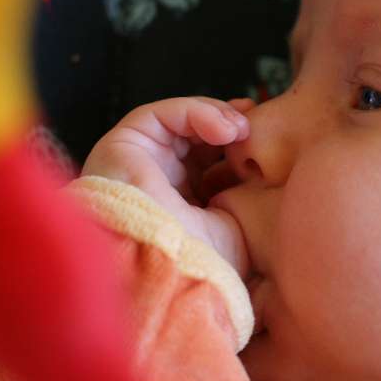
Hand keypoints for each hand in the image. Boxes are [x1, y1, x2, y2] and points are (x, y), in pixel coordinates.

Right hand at [82, 97, 253, 274]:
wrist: (168, 268)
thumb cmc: (204, 259)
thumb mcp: (236, 228)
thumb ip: (244, 199)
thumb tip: (259, 172)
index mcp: (184, 204)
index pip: (208, 160)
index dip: (234, 145)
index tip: (259, 139)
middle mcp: (158, 181)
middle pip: (194, 137)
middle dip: (227, 124)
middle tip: (252, 128)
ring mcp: (138, 163)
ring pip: (177, 121)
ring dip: (215, 116)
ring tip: (240, 129)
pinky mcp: (121, 145)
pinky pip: (160, 114)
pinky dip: (195, 112)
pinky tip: (223, 129)